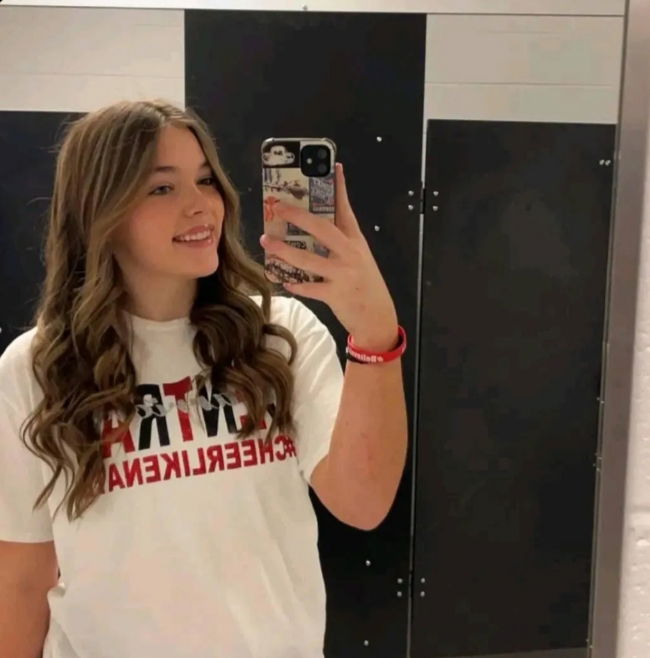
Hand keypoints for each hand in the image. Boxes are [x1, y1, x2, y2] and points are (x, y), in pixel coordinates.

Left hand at [259, 163, 397, 350]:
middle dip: (297, 216)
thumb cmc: (364, 283)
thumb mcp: (359, 257)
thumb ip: (342, 241)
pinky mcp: (335, 295)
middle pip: (321, 228)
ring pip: (308, 259)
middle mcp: (350, 253)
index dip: (339, 188)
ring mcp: (343, 274)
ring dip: (284, 250)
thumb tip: (316, 224)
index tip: (333, 167)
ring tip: (266, 242)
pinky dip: (295, 284)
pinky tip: (284, 280)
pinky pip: (309, 287)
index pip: (346, 209)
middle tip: (277, 207)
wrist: (377, 316)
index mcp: (355, 240)